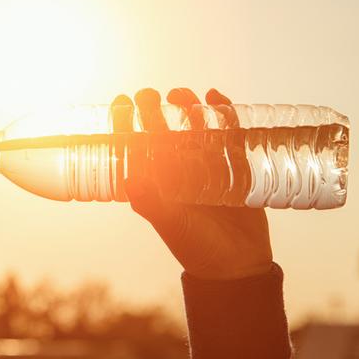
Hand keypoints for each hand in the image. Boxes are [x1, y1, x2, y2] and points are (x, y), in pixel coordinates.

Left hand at [112, 88, 273, 279]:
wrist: (237, 265)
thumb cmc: (195, 246)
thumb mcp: (170, 223)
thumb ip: (150, 201)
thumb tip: (130, 178)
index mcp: (156, 182)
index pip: (135, 145)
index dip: (125, 123)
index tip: (122, 102)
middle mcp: (177, 171)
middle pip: (164, 130)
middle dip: (155, 109)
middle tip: (150, 94)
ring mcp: (206, 166)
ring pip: (194, 127)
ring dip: (187, 107)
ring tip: (182, 94)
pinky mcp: (234, 166)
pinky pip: (228, 134)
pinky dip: (224, 114)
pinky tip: (217, 97)